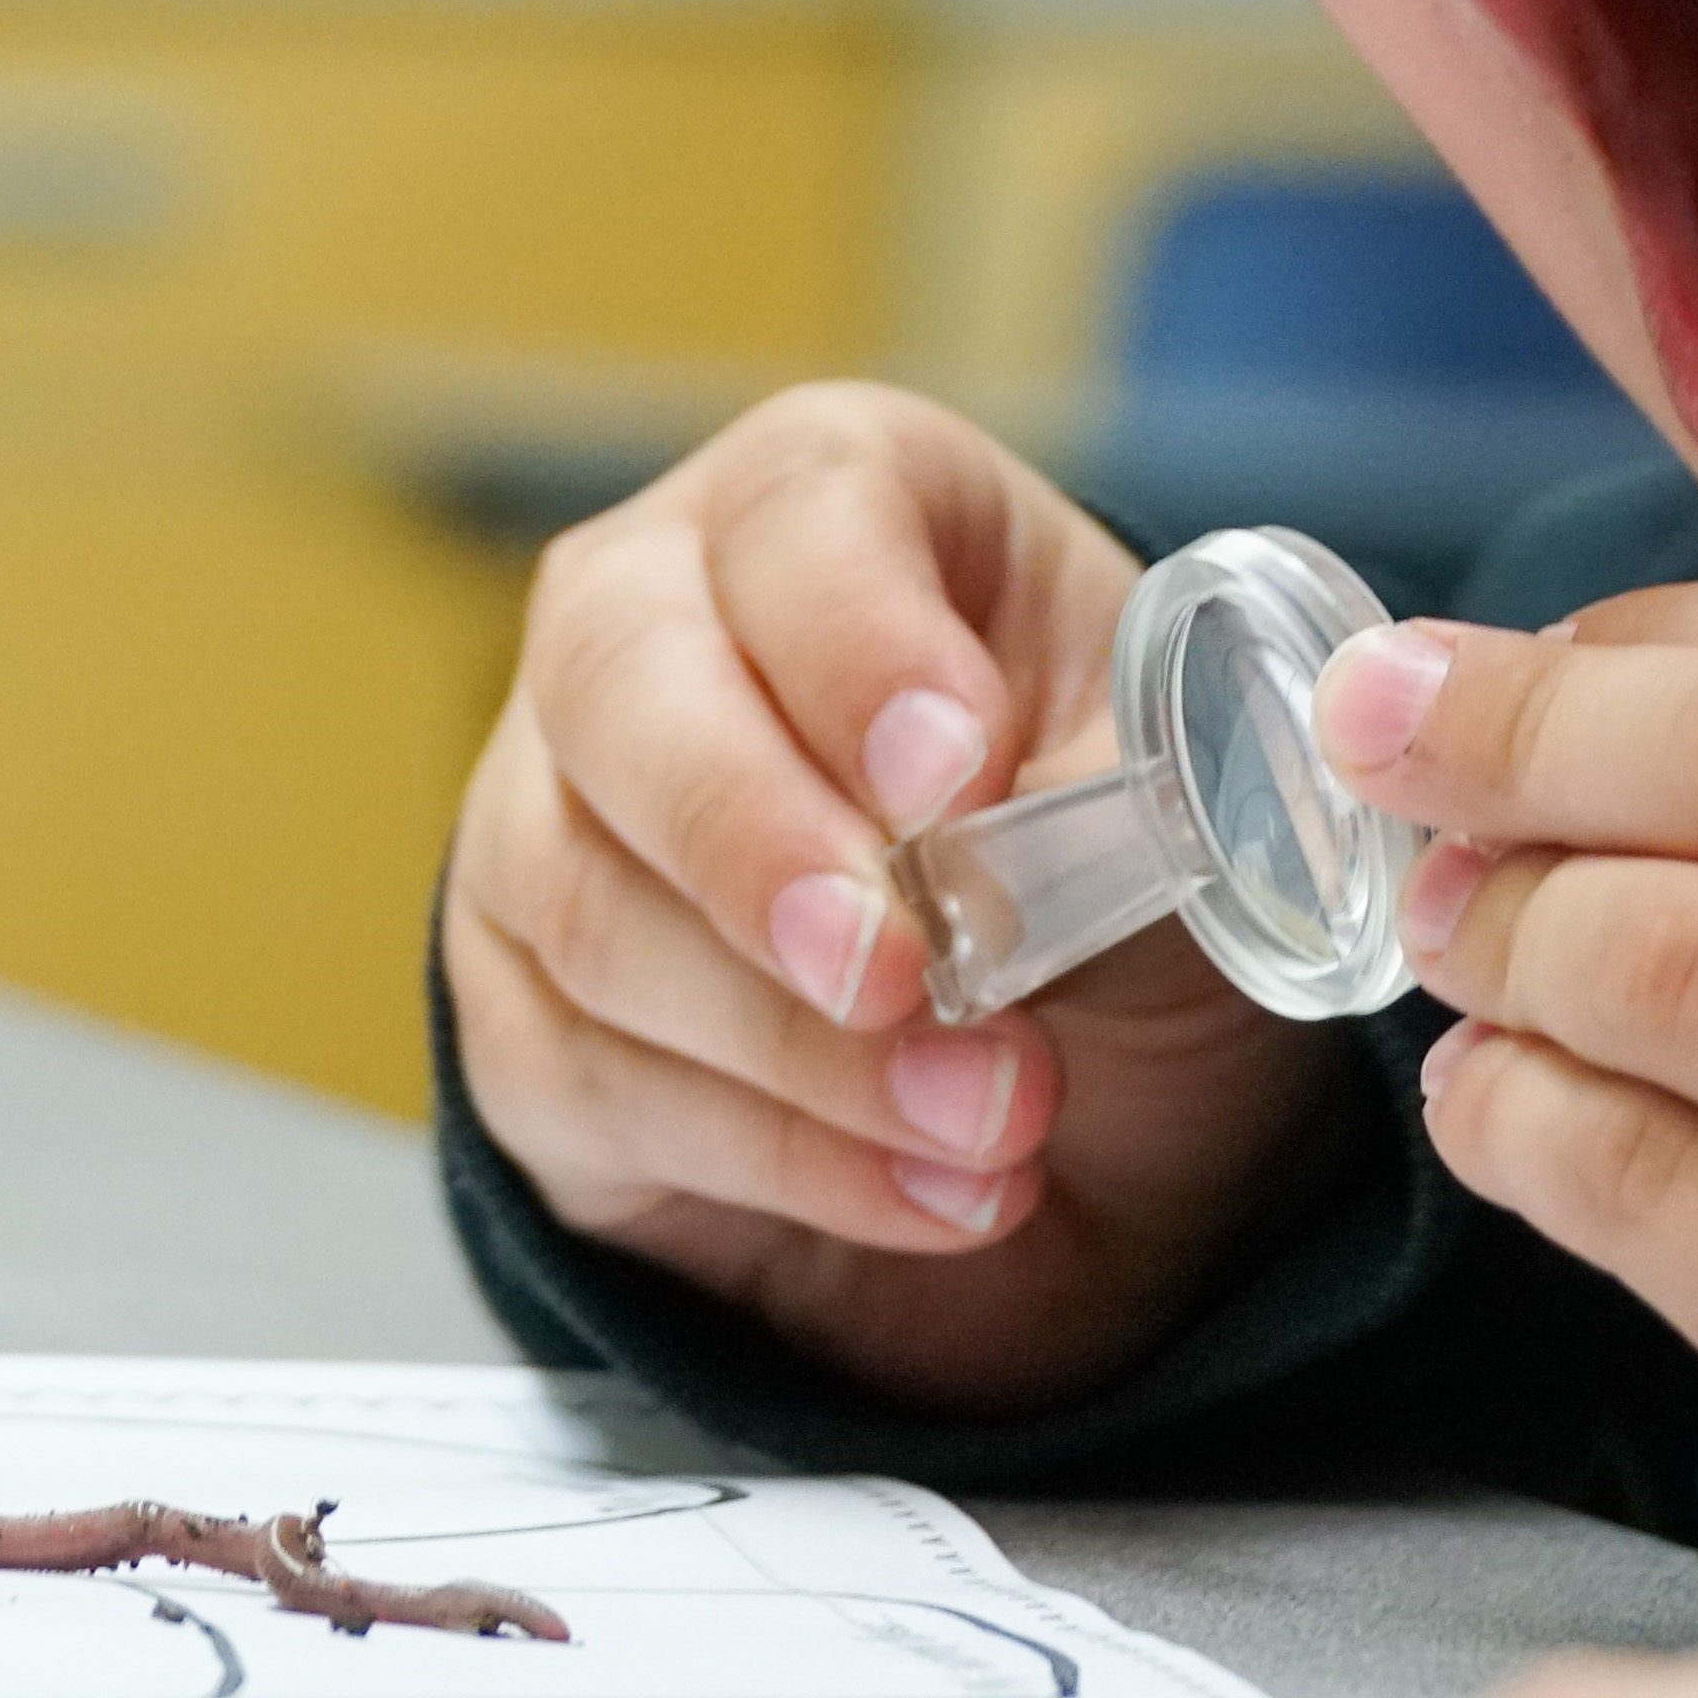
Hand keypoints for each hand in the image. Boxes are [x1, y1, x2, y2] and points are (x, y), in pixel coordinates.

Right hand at [440, 385, 1334, 1411]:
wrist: (1086, 1112)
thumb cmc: (1123, 892)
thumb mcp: (1177, 818)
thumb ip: (1109, 810)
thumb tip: (995, 883)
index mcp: (834, 505)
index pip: (798, 513)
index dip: (861, 641)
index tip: (955, 775)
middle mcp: (648, 622)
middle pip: (619, 682)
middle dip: (760, 841)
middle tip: (903, 974)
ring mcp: (553, 812)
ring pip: (588, 904)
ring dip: (806, 1047)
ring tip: (999, 1121)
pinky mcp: (519, 1007)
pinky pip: (584, 1074)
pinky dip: (780, 1158)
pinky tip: (934, 1192)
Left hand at [1308, 558, 1697, 1459]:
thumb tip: (1558, 662)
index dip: (1647, 624)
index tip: (1495, 642)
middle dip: (1521, 736)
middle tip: (1391, 741)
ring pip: (1669, 959)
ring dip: (1504, 928)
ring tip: (1460, 931)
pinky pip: (1636, 1177)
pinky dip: (1511, 1114)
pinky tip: (1497, 1096)